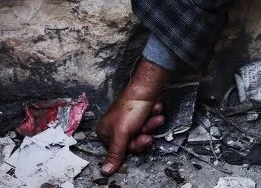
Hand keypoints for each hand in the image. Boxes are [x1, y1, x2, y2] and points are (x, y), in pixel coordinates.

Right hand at [96, 59, 169, 174]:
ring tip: (155, 116)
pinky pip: (148, 124)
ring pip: (143, 133)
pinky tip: (155, 109)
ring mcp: (129, 122)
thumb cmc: (130, 108)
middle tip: (149, 130)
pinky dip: (153, 117)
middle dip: (144, 133)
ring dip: (151, 124)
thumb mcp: (122, 133)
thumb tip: (105, 172)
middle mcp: (116, 128)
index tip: (144, 139)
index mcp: (105, 132)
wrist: (147, 88)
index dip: (134, 145)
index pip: (120, 150)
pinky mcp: (140, 117)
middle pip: (133, 143)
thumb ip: (115, 153)